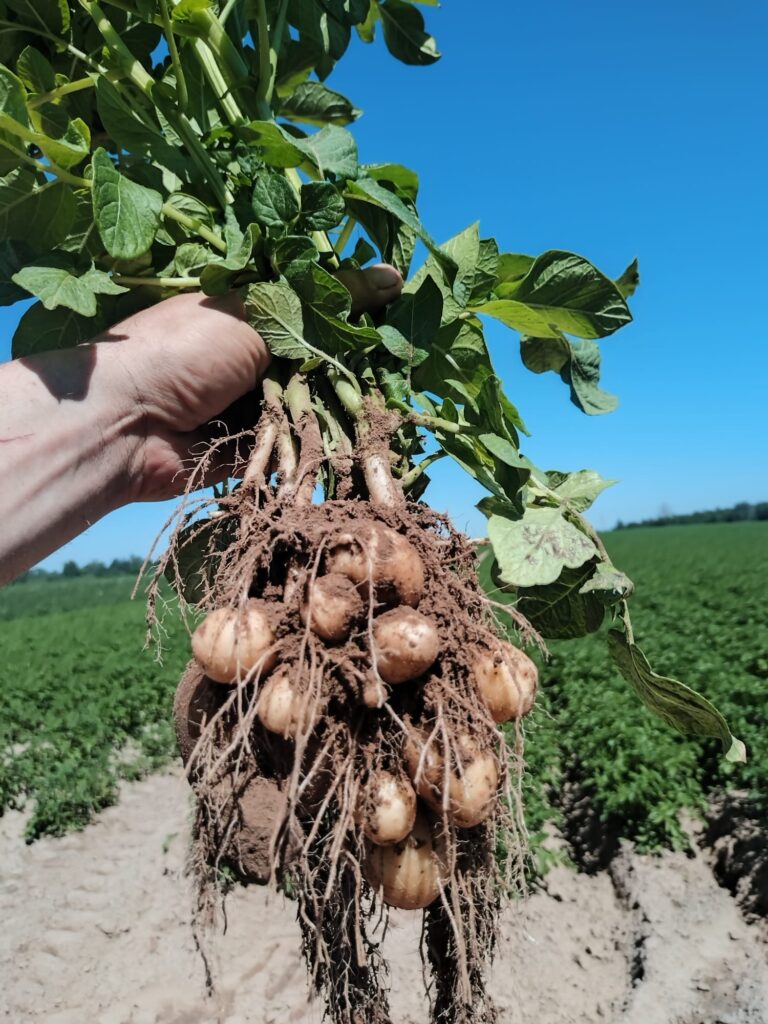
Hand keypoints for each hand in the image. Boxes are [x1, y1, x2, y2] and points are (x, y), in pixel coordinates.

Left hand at [108, 264, 402, 501]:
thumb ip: (327, 300)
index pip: (317, 303)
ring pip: (316, 402)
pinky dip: (322, 442)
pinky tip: (363, 437)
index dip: (357, 307)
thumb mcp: (259, 310)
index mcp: (250, 310)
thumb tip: (392, 275)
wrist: (126, 424)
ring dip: (342, 405)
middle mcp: (254, 354)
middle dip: (355, 361)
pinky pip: (299, 443)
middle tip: (408, 358)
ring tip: (393, 400)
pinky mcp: (254, 446)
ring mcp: (253, 401)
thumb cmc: (183, 350)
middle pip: (321, 356)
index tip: (403, 306)